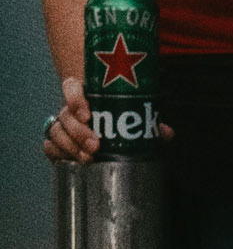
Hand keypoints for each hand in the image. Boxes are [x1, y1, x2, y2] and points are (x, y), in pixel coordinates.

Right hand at [43, 75, 172, 164]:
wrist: (106, 129)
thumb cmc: (120, 118)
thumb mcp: (135, 118)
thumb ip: (150, 123)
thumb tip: (166, 133)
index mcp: (88, 94)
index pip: (72, 87)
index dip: (75, 99)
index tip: (87, 114)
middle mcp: (72, 108)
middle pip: (65, 114)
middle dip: (78, 131)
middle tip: (96, 144)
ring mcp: (62, 124)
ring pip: (56, 131)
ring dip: (70, 145)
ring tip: (88, 158)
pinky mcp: (57, 142)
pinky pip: (49, 146)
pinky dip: (58, 153)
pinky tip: (71, 161)